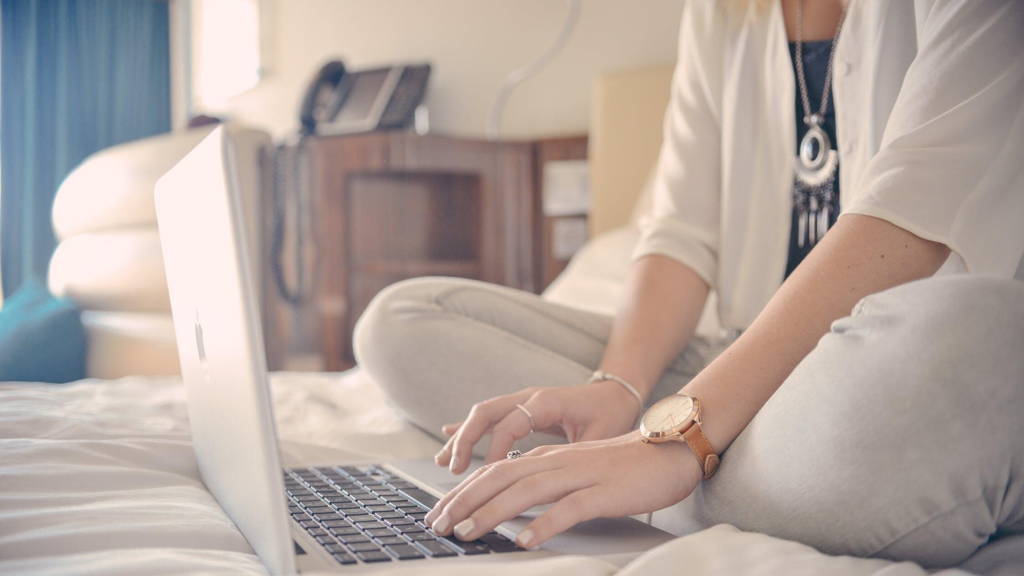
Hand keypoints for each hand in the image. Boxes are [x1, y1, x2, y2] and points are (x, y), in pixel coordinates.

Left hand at [425, 431, 701, 548]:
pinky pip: (569, 509)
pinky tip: (525, 541)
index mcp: (548, 458)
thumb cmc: (623, 466)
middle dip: (463, 502)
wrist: (669, 450)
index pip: (494, 472)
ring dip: (491, 513)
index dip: (462, 493)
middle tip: (437, 525)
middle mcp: (557, 463)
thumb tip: (511, 506)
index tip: (438, 514)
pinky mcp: (603, 492)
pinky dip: (544, 524)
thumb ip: (545, 483)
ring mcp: (580, 475)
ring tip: (466, 533)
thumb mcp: (576, 471)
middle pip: (500, 478)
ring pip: (526, 491)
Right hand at [435, 379, 642, 473]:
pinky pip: (489, 417)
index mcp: (547, 401)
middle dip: (466, 440)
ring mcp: (522, 400)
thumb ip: (574, 454)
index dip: (496, 449)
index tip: (487, 474)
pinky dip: (469, 429)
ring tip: (444, 463)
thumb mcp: (599, 436)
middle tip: (453, 469)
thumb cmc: (611, 414)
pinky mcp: (521, 408)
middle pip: (486, 412)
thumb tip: (553, 480)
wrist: (617, 392)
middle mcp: (529, 397)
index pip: (511, 424)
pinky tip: (448, 437)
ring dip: (462, 437)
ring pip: (482, 414)